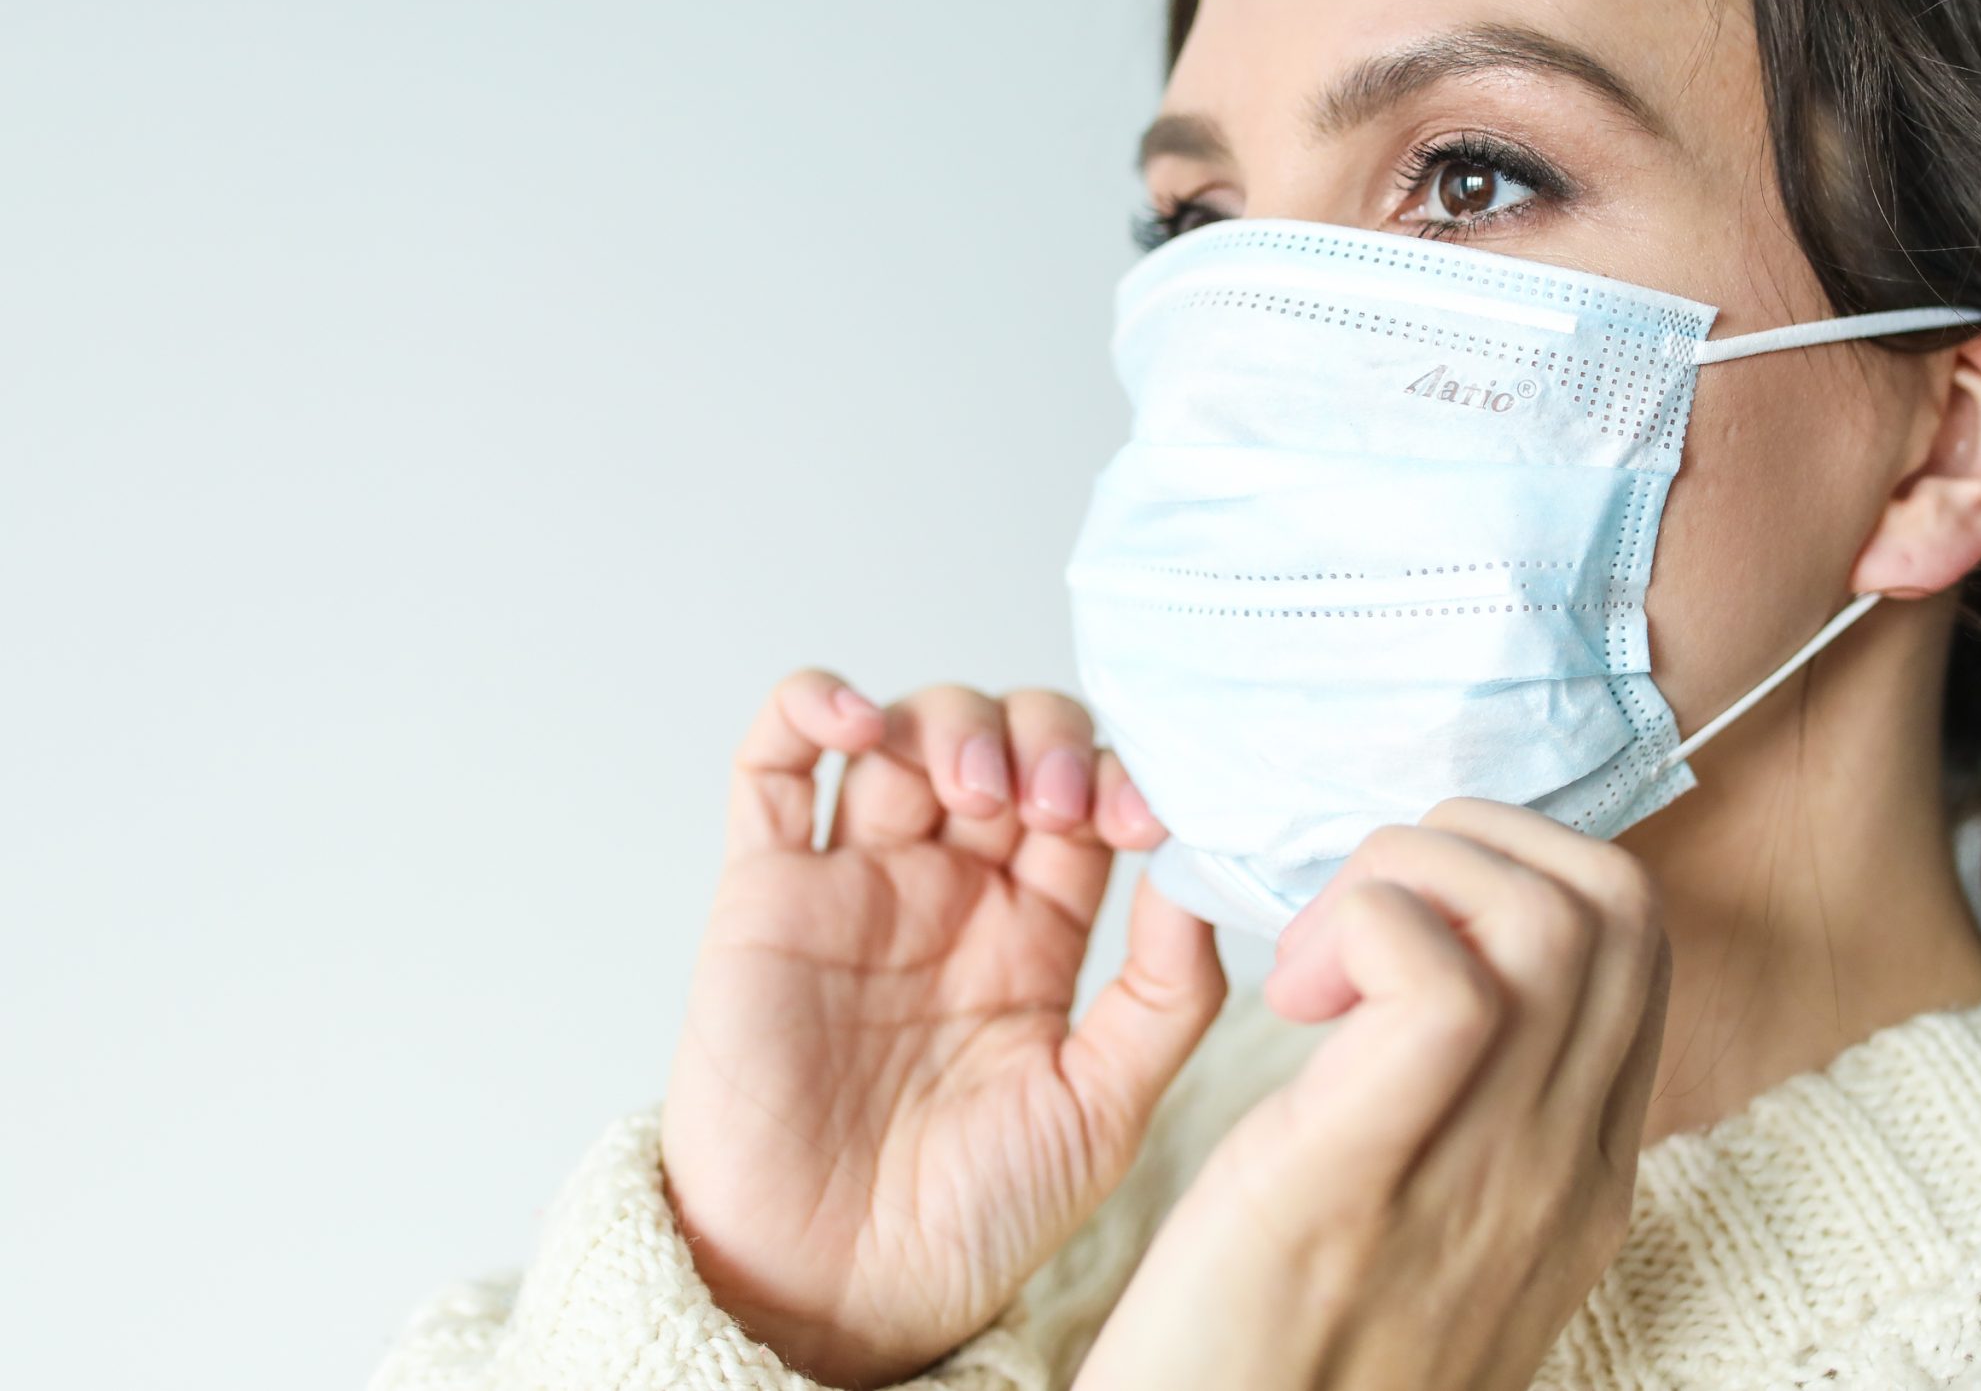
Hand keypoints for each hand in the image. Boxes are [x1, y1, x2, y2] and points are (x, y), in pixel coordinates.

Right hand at [660, 671, 1224, 1389]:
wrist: (840, 1290)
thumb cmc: (974, 1214)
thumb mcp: (1107, 1107)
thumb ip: (1168, 993)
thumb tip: (1198, 870)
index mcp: (1040, 929)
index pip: (1089, 794)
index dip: (1116, 777)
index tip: (1138, 818)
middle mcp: (952, 890)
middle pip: (1006, 737)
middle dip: (1040, 739)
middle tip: (1049, 802)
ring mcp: (858, 882)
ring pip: (906, 731)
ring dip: (949, 720)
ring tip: (975, 789)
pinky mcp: (765, 893)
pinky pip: (772, 764)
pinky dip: (809, 706)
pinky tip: (859, 723)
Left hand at [1071, 799, 1670, 1390]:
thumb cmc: (1280, 1366)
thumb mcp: (1423, 1243)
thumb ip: (1466, 1131)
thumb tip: (1431, 990)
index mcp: (1581, 1178)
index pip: (1636, 950)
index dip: (1521, 875)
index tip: (1405, 915)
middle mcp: (1565, 1170)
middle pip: (1616, 902)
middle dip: (1478, 843)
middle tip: (1361, 913)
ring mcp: (1489, 1176)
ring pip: (1553, 914)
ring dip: (1417, 873)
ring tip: (1323, 953)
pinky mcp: (1367, 1172)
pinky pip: (1442, 980)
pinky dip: (1372, 925)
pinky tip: (1297, 992)